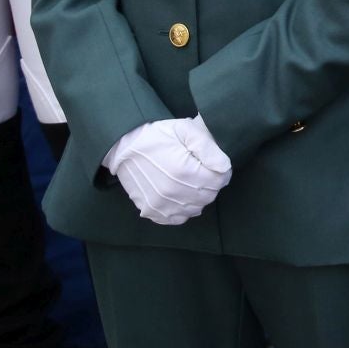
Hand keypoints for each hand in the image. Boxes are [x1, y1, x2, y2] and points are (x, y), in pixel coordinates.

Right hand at [104, 117, 232, 225]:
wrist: (124, 147)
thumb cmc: (158, 135)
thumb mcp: (185, 129)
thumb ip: (207, 147)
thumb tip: (224, 166)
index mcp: (184, 171)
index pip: (220, 180)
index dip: (221, 171)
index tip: (213, 163)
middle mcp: (173, 192)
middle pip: (209, 195)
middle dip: (211, 183)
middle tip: (201, 170)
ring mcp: (161, 204)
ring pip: (196, 208)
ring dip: (198, 196)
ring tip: (189, 180)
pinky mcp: (152, 211)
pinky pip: (178, 218)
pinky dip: (183, 208)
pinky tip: (179, 194)